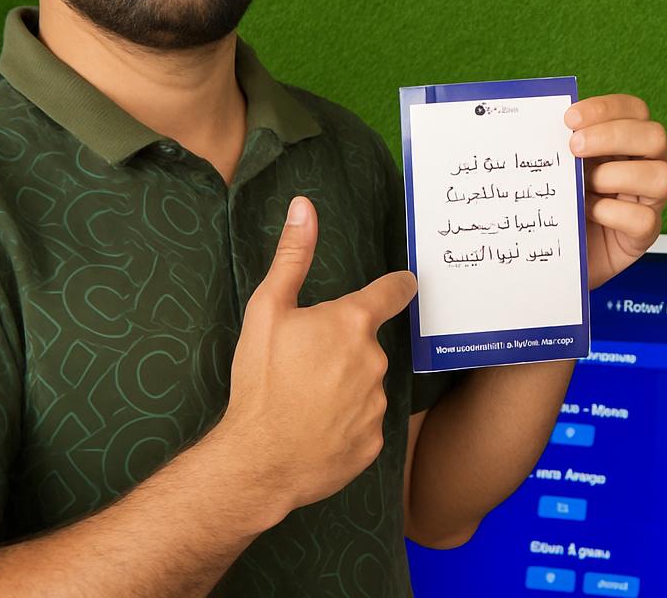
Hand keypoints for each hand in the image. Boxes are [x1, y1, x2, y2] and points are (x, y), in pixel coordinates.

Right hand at [217, 195, 417, 514]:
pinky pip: (363, 423)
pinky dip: (345, 423)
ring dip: (344, 387)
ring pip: (366, 385)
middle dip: (343, 349)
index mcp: (352, 323)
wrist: (258, 460)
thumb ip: (292, 256)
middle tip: (304, 365)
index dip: (398, 286)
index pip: (391, 293)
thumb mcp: (267, 309)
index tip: (407, 283)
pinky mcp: (374, 442)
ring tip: (305, 401)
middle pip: (366, 345)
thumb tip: (304, 206)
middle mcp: (375, 360)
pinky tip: (315, 429)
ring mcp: (377, 405)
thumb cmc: (261, 380)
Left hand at [564, 94, 666, 289]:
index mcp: (625, 140)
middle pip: (654, 136)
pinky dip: (613, 213)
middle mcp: (645, 165)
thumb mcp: (557, 166)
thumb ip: (557, 144)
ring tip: (584, 185)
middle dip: (612, 136)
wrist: (551, 251)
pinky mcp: (643, 234)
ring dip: (617, 176)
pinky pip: (644, 220)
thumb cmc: (557, 200)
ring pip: (662, 176)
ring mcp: (649, 201)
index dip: (606, 108)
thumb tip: (538, 123)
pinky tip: (589, 212)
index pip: (633, 110)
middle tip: (573, 147)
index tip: (569, 118)